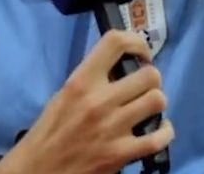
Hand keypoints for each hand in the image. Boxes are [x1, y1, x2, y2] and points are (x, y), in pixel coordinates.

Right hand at [0, 30, 173, 173]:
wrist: (39, 169)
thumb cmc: (50, 131)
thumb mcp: (64, 95)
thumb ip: (91, 79)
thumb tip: (121, 67)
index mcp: (81, 81)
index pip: (116, 42)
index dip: (136, 42)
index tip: (141, 54)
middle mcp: (99, 100)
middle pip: (149, 75)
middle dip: (151, 79)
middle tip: (143, 87)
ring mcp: (113, 127)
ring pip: (158, 100)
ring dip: (156, 103)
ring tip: (147, 108)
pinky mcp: (122, 153)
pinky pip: (160, 136)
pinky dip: (164, 131)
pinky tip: (157, 130)